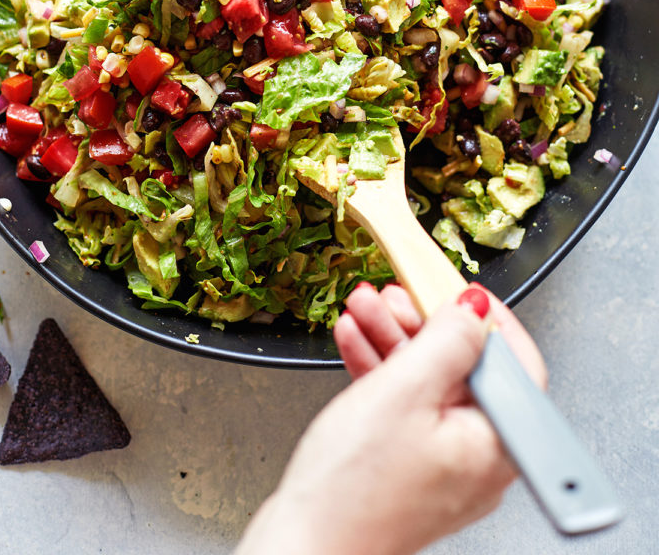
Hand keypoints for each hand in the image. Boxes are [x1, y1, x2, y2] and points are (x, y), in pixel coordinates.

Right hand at [237, 285, 545, 554]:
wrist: (303, 548)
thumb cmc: (353, 490)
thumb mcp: (404, 391)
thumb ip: (447, 342)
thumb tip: (474, 309)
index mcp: (495, 445)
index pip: (515, 366)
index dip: (487, 320)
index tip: (459, 290)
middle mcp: (478, 460)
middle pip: (464, 370)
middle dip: (424, 323)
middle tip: (397, 293)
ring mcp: (441, 465)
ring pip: (428, 384)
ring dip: (393, 338)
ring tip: (364, 307)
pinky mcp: (407, 468)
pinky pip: (403, 407)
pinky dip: (380, 371)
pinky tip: (356, 341)